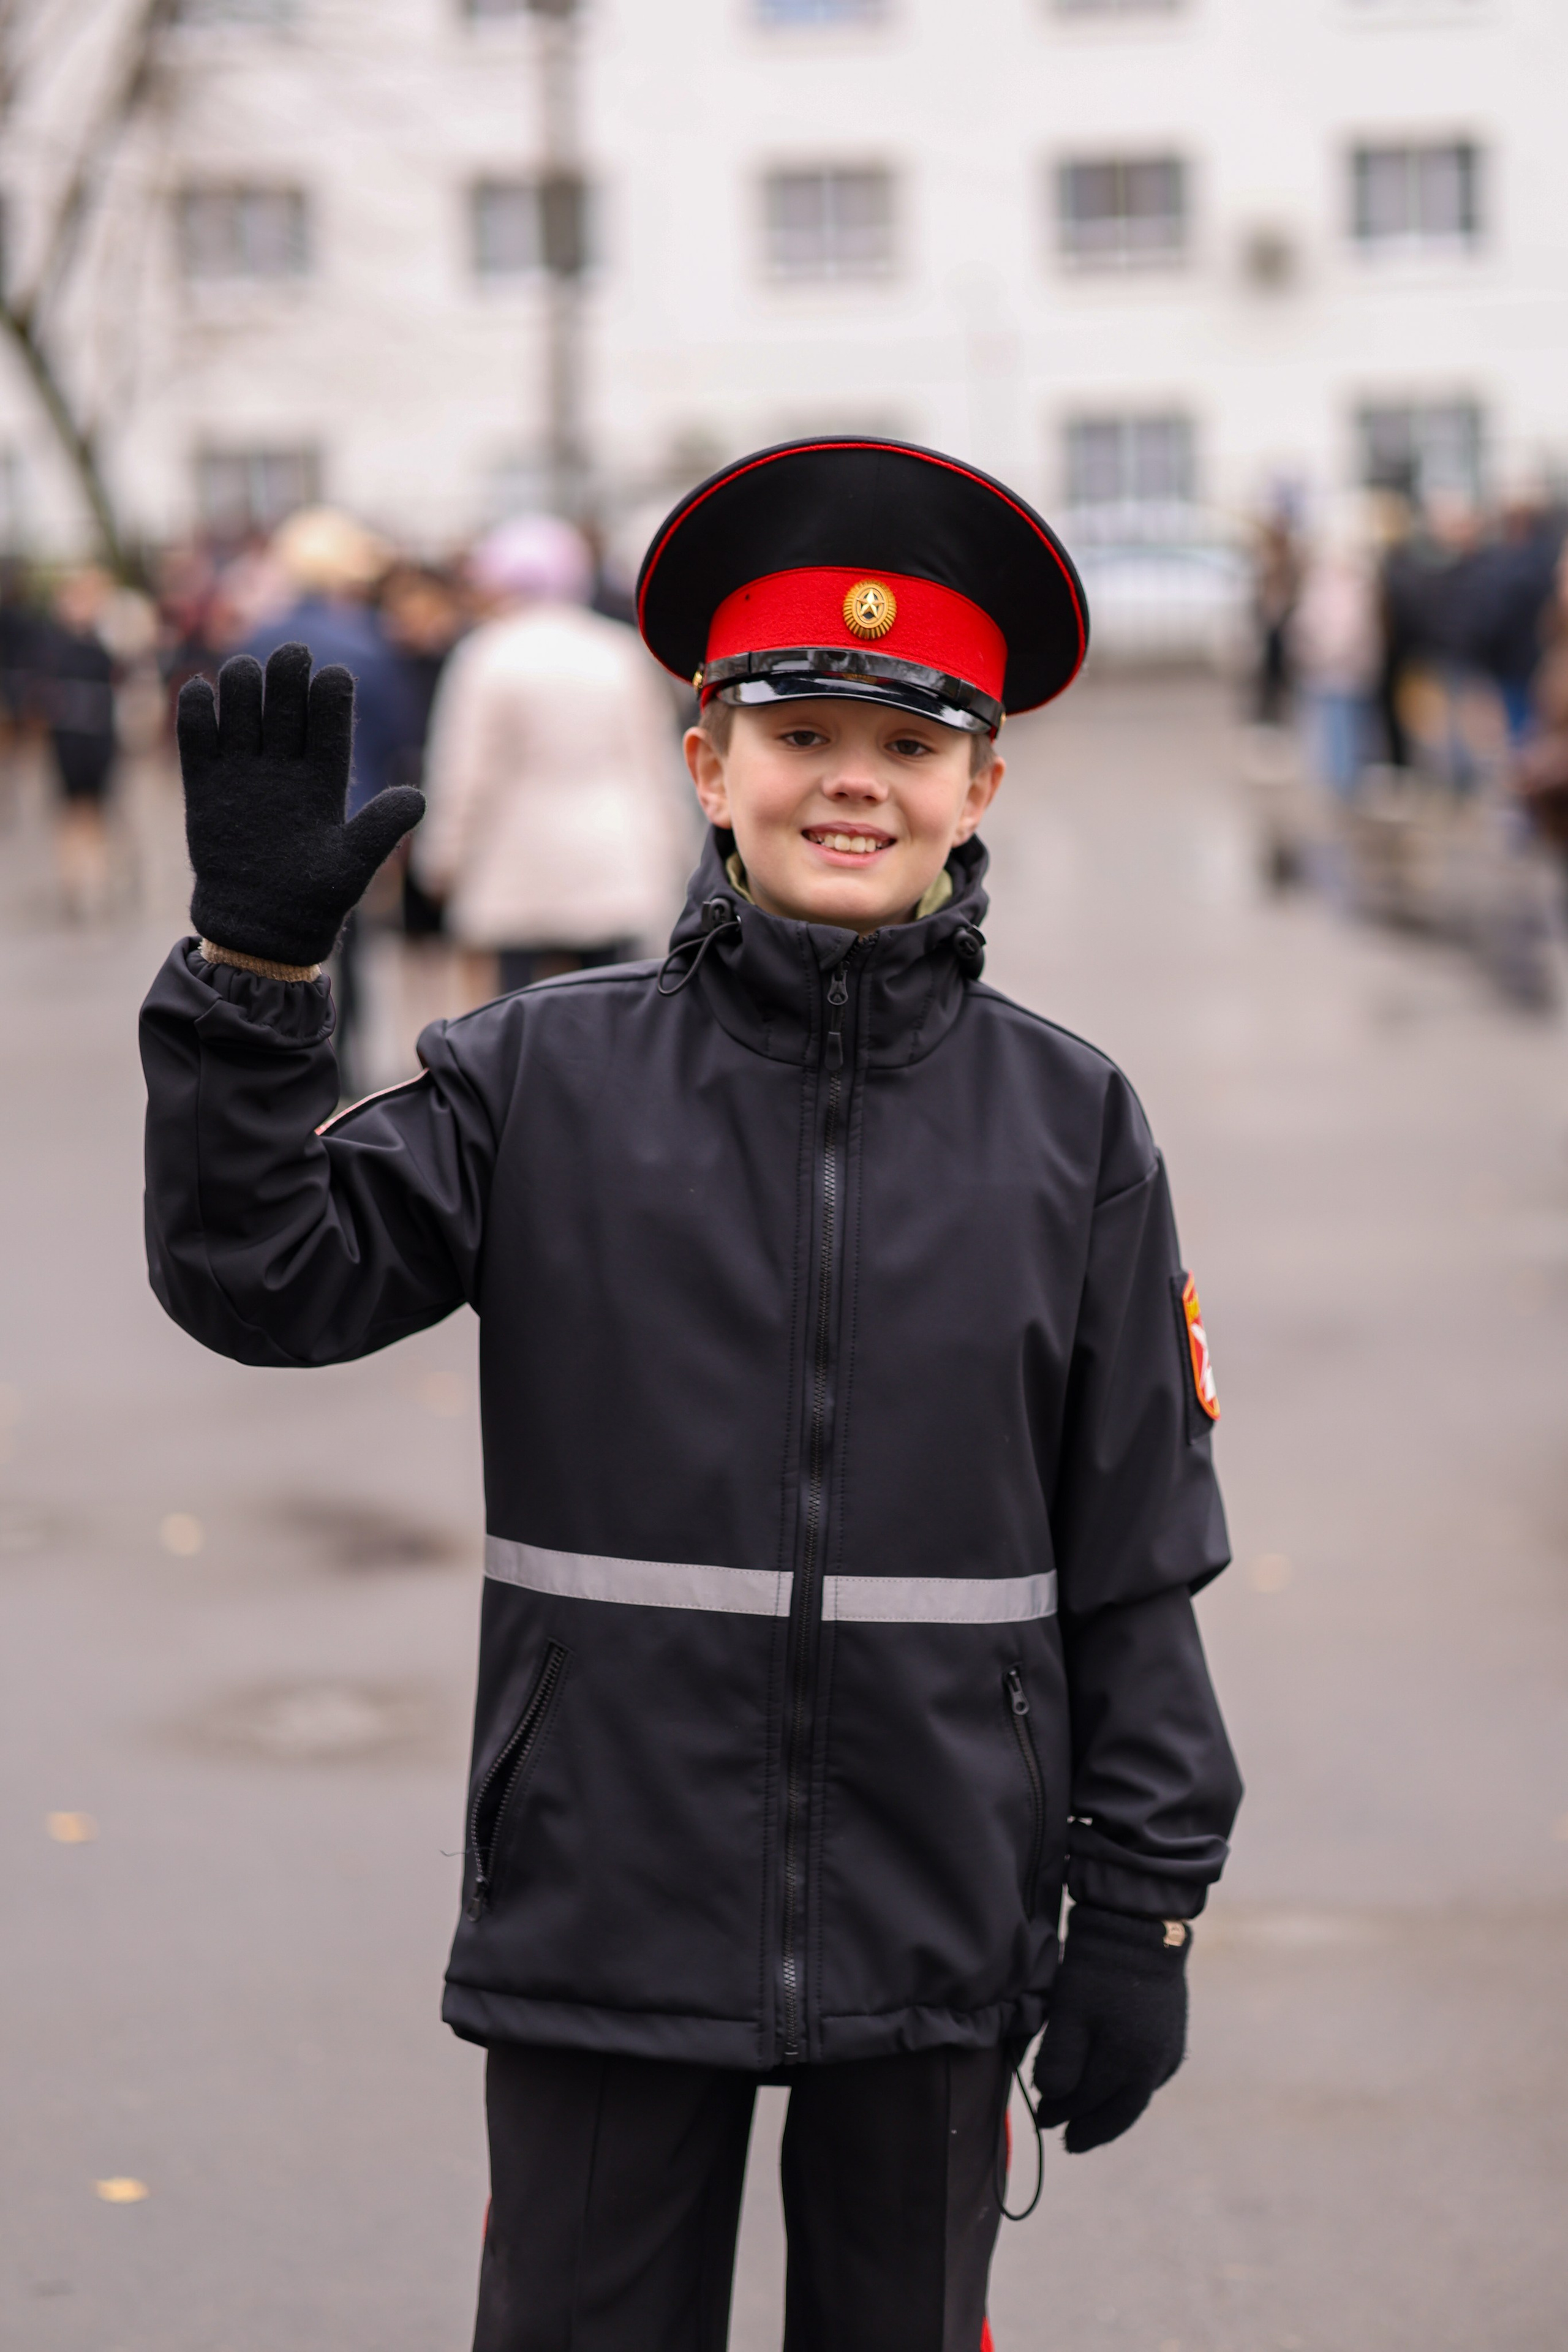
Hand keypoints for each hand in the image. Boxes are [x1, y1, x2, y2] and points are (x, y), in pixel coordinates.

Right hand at [178, 642, 424, 967]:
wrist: (261, 928)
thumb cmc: (314, 901)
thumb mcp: (352, 868)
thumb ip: (379, 830)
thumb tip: (419, 798)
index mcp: (325, 775)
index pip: (329, 717)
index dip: (331, 691)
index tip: (333, 677)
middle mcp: (285, 763)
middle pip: (286, 696)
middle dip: (288, 671)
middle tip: (291, 658)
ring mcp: (243, 768)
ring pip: (242, 702)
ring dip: (243, 682)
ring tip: (245, 681)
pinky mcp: (204, 782)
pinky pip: (197, 733)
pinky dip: (197, 708)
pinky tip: (203, 695)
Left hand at [1032, 1904, 1188, 2152]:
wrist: (1138, 1929)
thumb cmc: (1096, 1971)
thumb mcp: (1068, 2013)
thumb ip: (1059, 2062)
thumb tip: (1052, 2098)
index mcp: (1129, 2064)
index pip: (1089, 2102)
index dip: (1063, 2114)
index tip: (1042, 2120)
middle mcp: (1155, 2066)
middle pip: (1120, 2111)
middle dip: (1091, 2127)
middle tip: (1068, 2141)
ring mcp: (1169, 2053)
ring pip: (1136, 2097)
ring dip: (1111, 2110)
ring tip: (1087, 2119)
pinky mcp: (1174, 2039)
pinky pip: (1149, 2078)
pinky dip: (1128, 2090)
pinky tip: (1114, 2089)